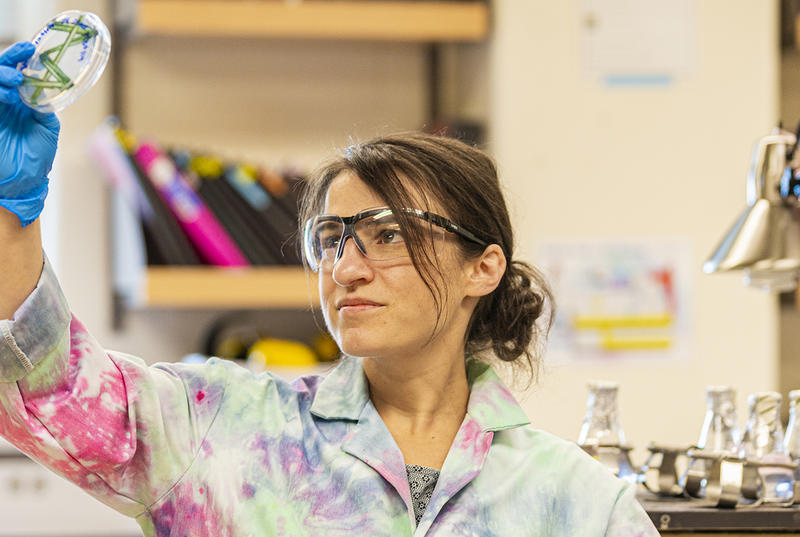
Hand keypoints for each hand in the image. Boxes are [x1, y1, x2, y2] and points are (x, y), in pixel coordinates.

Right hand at [0, 42, 59, 226]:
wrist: (23, 182)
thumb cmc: (36, 157)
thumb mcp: (48, 130)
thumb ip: (44, 109)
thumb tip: (44, 90)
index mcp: (23, 100)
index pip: (19, 72)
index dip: (22, 58)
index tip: (31, 48)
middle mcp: (6, 101)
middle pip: (1, 72)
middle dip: (8, 62)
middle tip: (21, 62)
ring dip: (2, 75)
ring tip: (15, 80)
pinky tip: (7, 96)